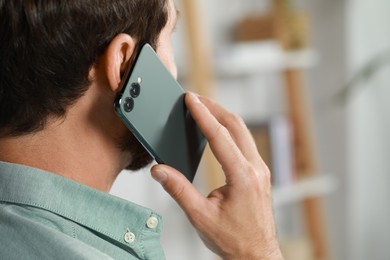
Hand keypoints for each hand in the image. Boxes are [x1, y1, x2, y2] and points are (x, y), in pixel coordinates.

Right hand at [151, 93, 282, 259]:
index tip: (191, 99)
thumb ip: (178, 190)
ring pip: (243, 132)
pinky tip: (219, 131)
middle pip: (236, 125)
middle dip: (215, 108)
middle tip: (195, 98)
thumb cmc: (233, 239)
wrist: (257, 254)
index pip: (219, 136)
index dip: (202, 115)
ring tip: (204, 109)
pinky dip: (230, 130)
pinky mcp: (260, 173)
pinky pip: (246, 142)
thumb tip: (160, 170)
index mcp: (242, 176)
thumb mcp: (200, 216)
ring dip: (223, 117)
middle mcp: (255, 168)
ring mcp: (260, 170)